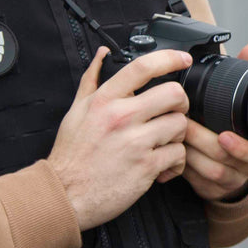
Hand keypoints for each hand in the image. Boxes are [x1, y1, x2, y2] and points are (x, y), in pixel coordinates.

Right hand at [47, 46, 191, 229]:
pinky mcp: (146, 167)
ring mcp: (135, 142)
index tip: (183, 59)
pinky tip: (163, 165)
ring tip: (165, 142)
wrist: (65, 193)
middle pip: (173, 94)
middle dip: (179, 103)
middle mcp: (121, 116)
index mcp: (104, 99)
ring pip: (180, 124)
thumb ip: (91, 79)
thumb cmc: (72, 153)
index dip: (169, 58)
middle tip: (172, 112)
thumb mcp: (76, 110)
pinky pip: (178, 155)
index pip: (142, 67)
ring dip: (178, 134)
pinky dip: (176, 161)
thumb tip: (102, 54)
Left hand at [179, 42, 247, 200]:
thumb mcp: (242, 100)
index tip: (224, 136)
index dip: (242, 148)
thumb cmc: (235, 122)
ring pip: (207, 172)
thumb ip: (247, 74)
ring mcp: (228, 181)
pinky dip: (181, 165)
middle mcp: (246, 168)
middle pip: (225, 161)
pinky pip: (193, 180)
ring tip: (175, 132)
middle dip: (203, 142)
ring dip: (189, 152)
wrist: (232, 157)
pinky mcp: (208, 188)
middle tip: (186, 124)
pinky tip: (169, 147)